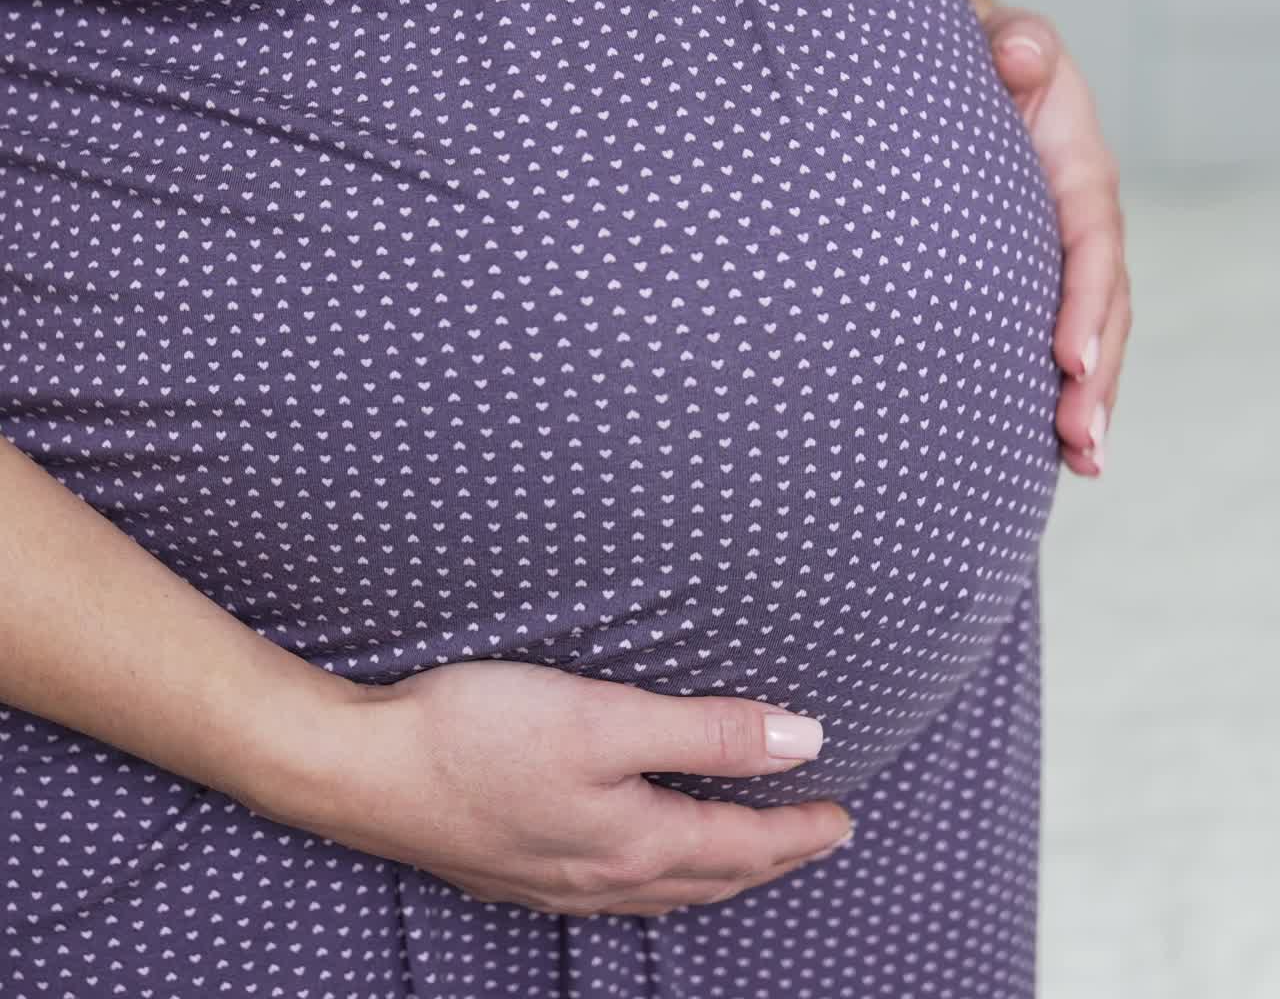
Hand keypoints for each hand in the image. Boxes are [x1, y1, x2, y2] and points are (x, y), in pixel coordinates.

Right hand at [254, 660, 853, 917]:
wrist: (363, 768)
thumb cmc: (482, 733)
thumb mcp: (605, 718)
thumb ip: (705, 731)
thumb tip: (803, 740)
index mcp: (634, 841)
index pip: (742, 843)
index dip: (799, 830)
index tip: (842, 818)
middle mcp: (600, 878)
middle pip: (709, 876)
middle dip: (768, 859)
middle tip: (810, 840)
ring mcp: (553, 884)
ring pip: (661, 890)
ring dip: (714, 874)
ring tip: (740, 858)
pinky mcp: (514, 871)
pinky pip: (613, 890)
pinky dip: (656, 878)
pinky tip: (637, 865)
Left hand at [984, 7, 1131, 476]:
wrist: (965, 75)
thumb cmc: (983, 61)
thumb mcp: (1004, 41)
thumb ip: (1016, 45)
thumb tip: (1020, 55)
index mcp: (1078, 173)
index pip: (1091, 247)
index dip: (1085, 304)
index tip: (1067, 361)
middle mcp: (1080, 224)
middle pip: (1102, 308)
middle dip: (1096, 379)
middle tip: (1081, 445)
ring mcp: (1058, 257)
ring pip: (1085, 335)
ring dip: (1086, 401)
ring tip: (1081, 464)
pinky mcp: (1031, 280)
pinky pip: (1050, 337)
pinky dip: (1056, 390)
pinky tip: (1049, 449)